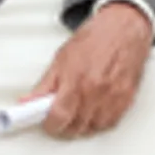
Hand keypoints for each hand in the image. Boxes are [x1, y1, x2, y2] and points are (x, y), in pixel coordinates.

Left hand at [22, 1, 152, 138]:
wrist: (123, 27)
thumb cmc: (94, 38)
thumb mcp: (62, 57)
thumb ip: (45, 84)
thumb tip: (28, 102)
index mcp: (76, 79)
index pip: (58, 117)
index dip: (50, 125)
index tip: (47, 123)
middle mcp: (95, 90)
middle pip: (76, 127)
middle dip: (64, 126)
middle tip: (61, 117)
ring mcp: (113, 96)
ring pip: (93, 128)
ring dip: (83, 126)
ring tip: (78, 112)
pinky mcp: (127, 98)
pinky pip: (110, 123)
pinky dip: (100, 122)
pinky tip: (95, 111)